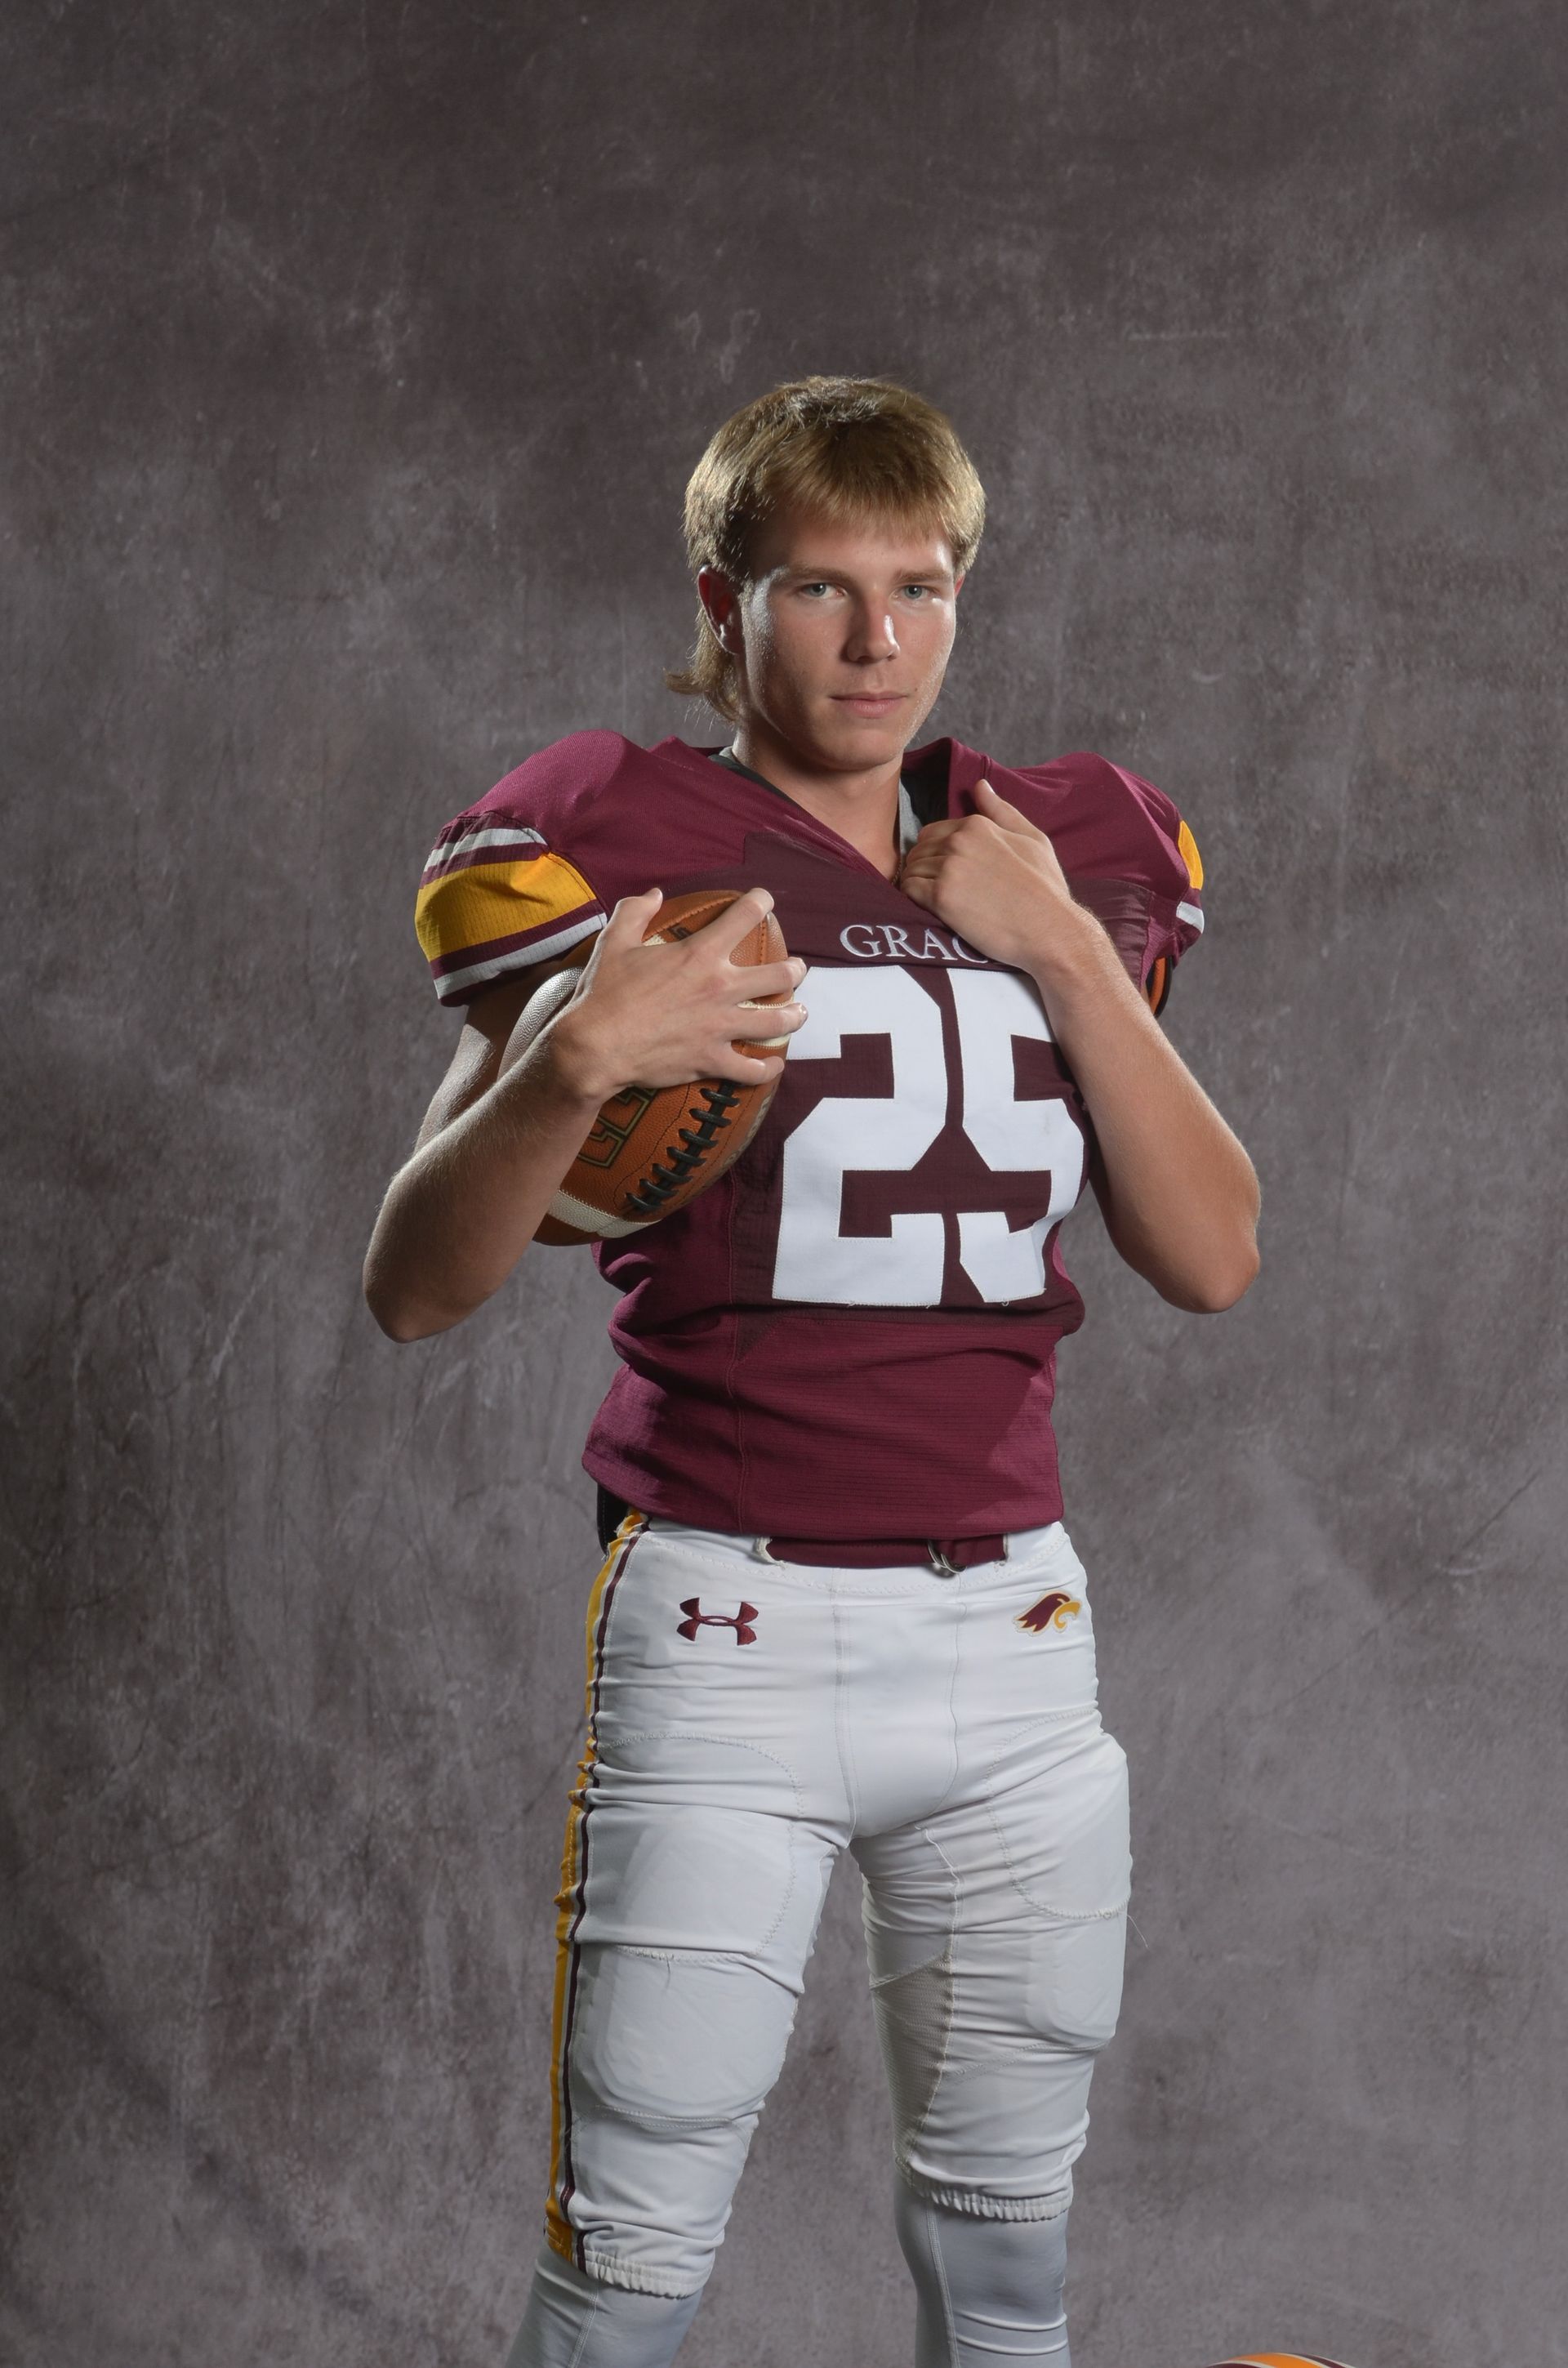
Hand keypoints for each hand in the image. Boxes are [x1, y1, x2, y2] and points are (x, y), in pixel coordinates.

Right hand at [547, 886, 807, 1102]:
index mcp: (699, 954)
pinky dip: (767, 1069)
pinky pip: (752, 1070)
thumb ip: (635, 911)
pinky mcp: (713, 1060)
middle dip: (794, 969)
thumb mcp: (613, 942)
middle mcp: (719, 988)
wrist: (594, 1048)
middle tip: (797, 969)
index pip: (745, 917)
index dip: (761, 902)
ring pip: (778, 1023)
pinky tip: (773, 1064)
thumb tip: (655, 893)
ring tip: (800, 1013)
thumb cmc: (603, 994)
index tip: (765, 900)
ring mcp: (720, 1027)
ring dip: (795, 1016)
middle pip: (779, 975)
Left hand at [897, 780, 1083, 972]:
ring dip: (919, 884)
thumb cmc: (1046, 887)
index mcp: (977, 825)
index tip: (949, 873)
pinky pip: (909, 889)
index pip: (933, 833)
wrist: (1050, 929)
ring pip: (912, 869)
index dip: (936, 854)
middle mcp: (959, 841)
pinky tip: (932, 908)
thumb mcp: (1033, 839)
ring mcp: (949, 868)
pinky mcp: (941, 897)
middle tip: (942, 889)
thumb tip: (979, 785)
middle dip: (924, 867)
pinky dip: (914, 898)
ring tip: (938, 900)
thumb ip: (1002, 812)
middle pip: (919, 850)